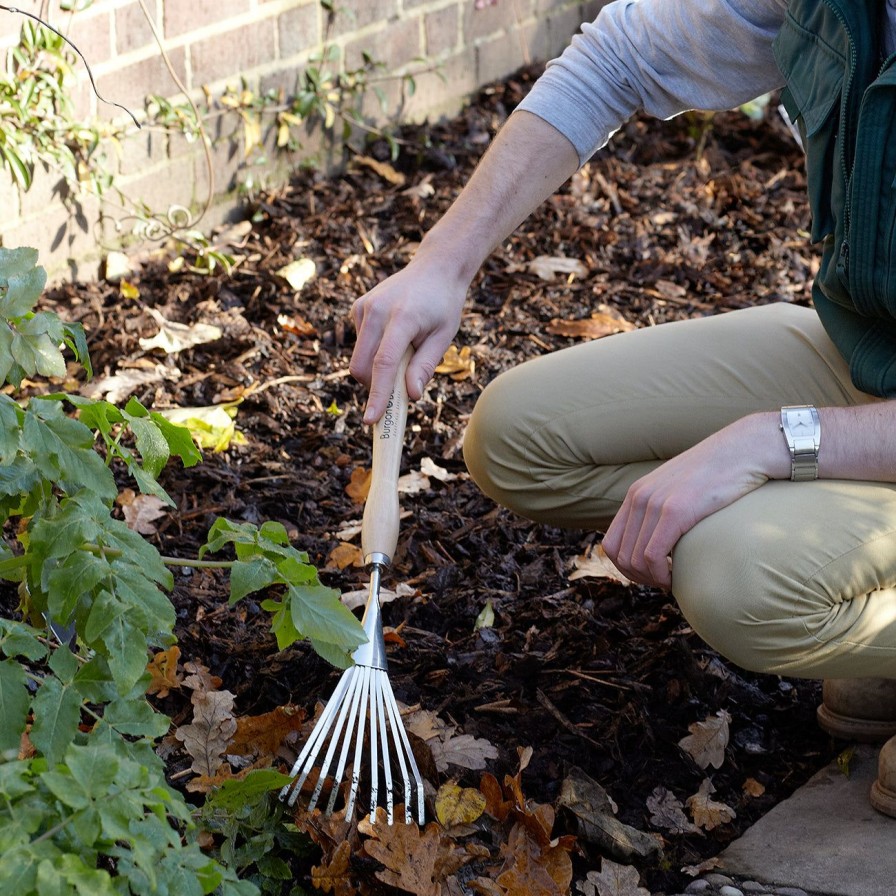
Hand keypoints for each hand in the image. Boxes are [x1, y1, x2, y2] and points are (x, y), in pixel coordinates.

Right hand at [350, 258, 465, 422]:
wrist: (434, 268)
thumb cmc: (443, 304)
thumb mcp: (444, 336)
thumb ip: (425, 366)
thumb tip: (410, 396)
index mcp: (402, 317)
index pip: (383, 363)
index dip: (377, 395)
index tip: (371, 419)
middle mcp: (376, 310)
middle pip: (362, 366)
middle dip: (375, 387)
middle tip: (399, 391)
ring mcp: (364, 308)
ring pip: (359, 359)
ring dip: (377, 369)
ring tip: (405, 352)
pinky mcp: (358, 308)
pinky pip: (361, 345)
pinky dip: (374, 353)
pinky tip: (395, 337)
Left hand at [601, 413, 785, 588]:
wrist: (745, 449)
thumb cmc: (721, 473)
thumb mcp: (682, 489)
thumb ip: (666, 508)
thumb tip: (663, 539)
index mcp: (637, 493)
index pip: (611, 543)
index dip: (626, 568)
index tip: (651, 575)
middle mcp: (639, 497)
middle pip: (619, 555)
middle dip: (639, 577)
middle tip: (664, 582)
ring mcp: (655, 503)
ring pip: (635, 559)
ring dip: (651, 579)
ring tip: (673, 580)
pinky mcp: (675, 511)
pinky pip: (653, 556)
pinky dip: (661, 575)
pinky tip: (677, 577)